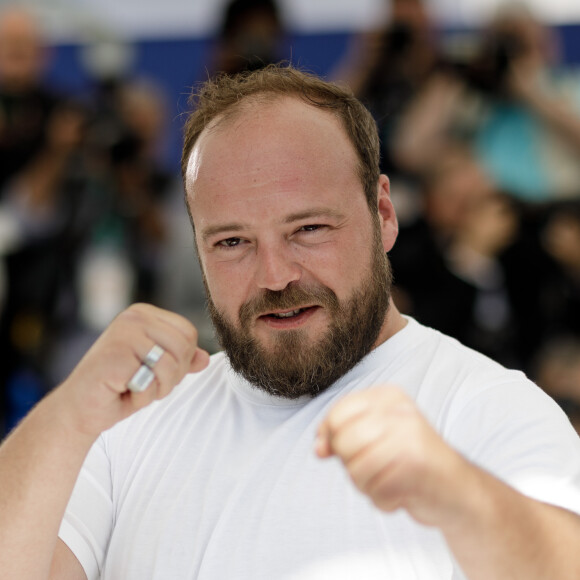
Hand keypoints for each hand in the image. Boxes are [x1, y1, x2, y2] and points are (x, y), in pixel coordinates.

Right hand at [55, 303, 209, 439]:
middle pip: (184, 346)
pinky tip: (123, 393)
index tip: (156, 372)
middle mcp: (134, 317)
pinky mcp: (116, 354)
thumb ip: (181, 361)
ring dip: (158, 388)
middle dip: (172, 376)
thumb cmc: (118, 388)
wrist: (79, 410)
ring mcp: (123, 333)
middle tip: (146, 384)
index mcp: (144, 314)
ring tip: (135, 388)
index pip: (188, 333)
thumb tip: (205, 358)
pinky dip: (143, 396)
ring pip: (171, 364)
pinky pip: (152, 380)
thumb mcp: (156, 372)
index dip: (182, 360)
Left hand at [316, 386, 470, 527]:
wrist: (458, 491)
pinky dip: (383, 501)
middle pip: (343, 440)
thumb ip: (341, 436)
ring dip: (367, 486)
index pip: (338, 413)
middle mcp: (399, 411)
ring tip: (389, 481)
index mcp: (388, 396)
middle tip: (375, 468)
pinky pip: (375, 491)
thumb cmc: (408, 462)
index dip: (330, 436)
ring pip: (355, 468)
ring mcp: (410, 436)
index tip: (343, 451)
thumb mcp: (373, 438)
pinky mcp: (417, 465)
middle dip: (350, 464)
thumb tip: (319, 447)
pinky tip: (402, 494)